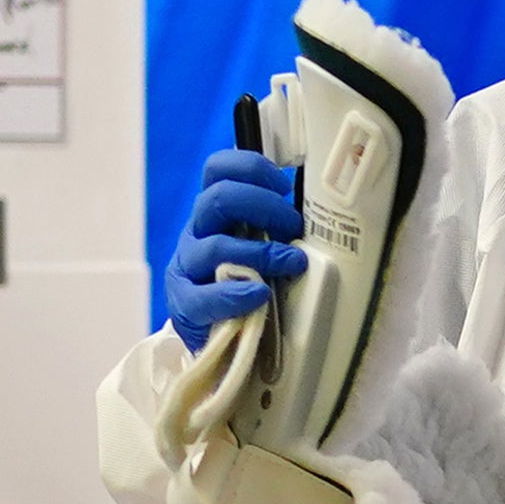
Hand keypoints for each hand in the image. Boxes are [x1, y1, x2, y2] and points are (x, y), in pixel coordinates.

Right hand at [168, 150, 306, 352]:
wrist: (223, 335)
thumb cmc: (250, 280)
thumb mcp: (265, 243)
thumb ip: (280, 224)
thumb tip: (320, 209)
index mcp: (215, 213)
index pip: (218, 170)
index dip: (251, 169)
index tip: (284, 186)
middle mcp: (197, 232)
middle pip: (218, 199)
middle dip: (264, 207)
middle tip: (294, 228)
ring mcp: (188, 267)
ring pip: (215, 246)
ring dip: (262, 251)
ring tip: (292, 262)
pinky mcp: (185, 303)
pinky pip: (203, 296)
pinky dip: (235, 294)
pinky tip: (259, 294)